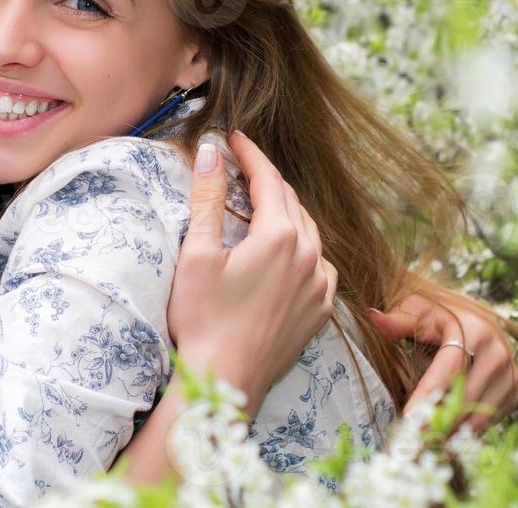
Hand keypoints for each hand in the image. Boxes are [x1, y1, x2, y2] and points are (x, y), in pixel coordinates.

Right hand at [167, 130, 336, 412]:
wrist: (227, 380)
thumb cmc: (204, 319)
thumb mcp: (197, 255)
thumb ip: (207, 200)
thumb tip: (210, 154)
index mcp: (279, 236)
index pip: (269, 179)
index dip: (250, 154)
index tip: (234, 137)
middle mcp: (309, 256)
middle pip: (290, 202)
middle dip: (267, 179)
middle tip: (242, 165)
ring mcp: (320, 285)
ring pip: (308, 231)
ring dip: (286, 211)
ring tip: (262, 202)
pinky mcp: (320, 310)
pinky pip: (319, 264)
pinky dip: (302, 246)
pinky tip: (287, 249)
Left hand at [370, 290, 517, 432]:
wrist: (474, 316)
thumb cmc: (438, 315)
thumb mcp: (418, 310)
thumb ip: (398, 320)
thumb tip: (374, 318)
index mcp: (474, 331)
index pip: (449, 370)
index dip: (428, 395)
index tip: (409, 418)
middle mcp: (497, 354)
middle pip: (466, 397)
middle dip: (439, 421)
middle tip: (413, 441)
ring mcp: (509, 374)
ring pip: (480, 413)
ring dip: (453, 432)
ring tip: (426, 446)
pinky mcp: (513, 391)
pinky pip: (490, 418)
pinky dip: (467, 431)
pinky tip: (446, 440)